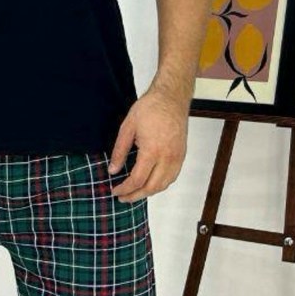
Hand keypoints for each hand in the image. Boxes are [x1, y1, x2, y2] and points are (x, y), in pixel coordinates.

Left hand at [107, 86, 189, 200]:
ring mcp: (177, 157)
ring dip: (149, 192)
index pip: (137, 180)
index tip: (115, 191)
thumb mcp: (127, 128)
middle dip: (135, 196)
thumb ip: (119, 151)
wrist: (172, 97)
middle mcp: (167, 157)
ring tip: (135, 193)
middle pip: (151, 187)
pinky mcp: (182, 155)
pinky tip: (150, 183)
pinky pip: (172, 177)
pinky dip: (161, 184)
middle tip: (123, 197)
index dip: (125, 189)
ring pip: (164, 185)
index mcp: (152, 151)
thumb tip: (112, 170)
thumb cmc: (151, 108)